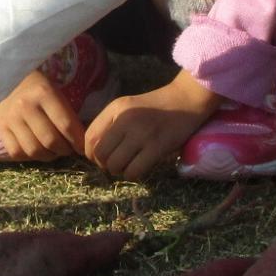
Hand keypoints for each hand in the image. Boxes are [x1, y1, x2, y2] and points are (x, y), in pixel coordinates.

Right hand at [0, 69, 85, 162]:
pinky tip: (37, 150)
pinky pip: (17, 153)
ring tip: (54, 151)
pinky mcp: (1, 128)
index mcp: (44, 93)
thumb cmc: (39, 88)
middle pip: (50, 141)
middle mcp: (25, 106)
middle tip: (69, 149)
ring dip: (48, 156)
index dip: (78, 141)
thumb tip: (82, 140)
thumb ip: (68, 114)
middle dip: (64, 150)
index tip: (82, 148)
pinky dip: (30, 157)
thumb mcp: (57, 92)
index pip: (66, 125)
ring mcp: (11, 118)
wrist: (9, 80)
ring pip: (34, 151)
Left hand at [84, 71, 222, 178]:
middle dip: (105, 164)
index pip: (89, 138)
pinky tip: (139, 168)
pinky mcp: (157, 147)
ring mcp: (141, 134)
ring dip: (119, 170)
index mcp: (115, 109)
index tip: (100, 158)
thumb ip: (110, 124)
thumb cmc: (155, 107)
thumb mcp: (128, 107)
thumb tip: (94, 152)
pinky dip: (133, 174)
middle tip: (116, 163)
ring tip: (128, 164)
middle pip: (100, 154)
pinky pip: (134, 171)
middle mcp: (125, 120)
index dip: (91, 154)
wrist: (186, 100)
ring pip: (115, 165)